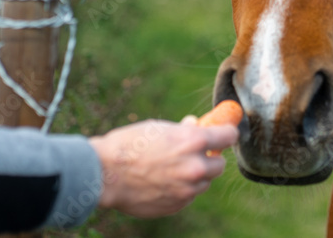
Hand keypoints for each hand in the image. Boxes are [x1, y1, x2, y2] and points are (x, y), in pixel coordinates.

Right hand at [90, 119, 238, 217]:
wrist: (104, 174)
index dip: (227, 133)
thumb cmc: (129, 145)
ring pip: (204, 183)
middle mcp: (195, 167)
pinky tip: (163, 182)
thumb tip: (197, 126)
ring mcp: (187, 189)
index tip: (224, 133)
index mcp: (194, 142)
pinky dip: (182, 189)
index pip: (229, 136)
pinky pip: (188, 196)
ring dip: (196, 176)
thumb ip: (184, 131)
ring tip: (172, 169)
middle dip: (211, 159)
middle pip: (220, 164)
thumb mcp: (160, 128)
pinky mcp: (177, 205)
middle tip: (196, 154)